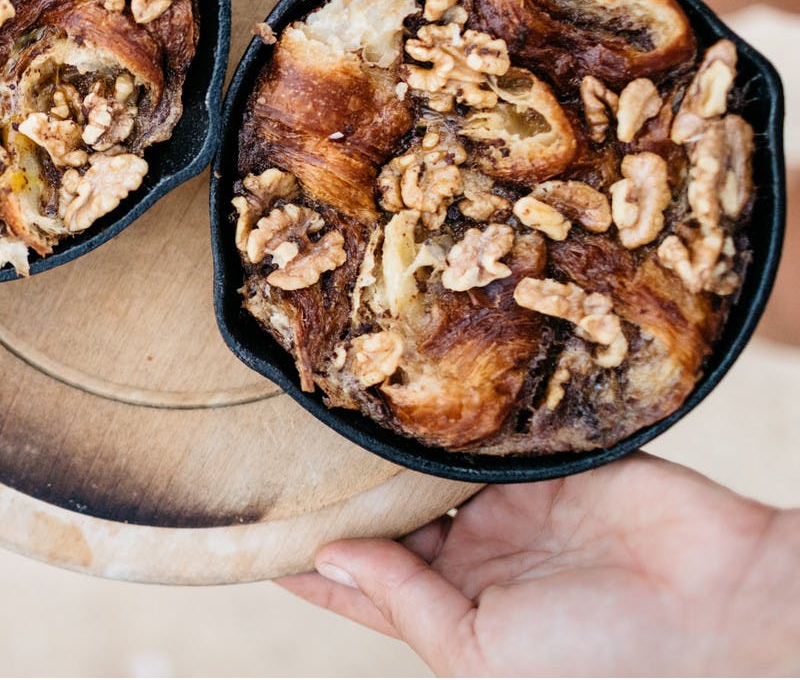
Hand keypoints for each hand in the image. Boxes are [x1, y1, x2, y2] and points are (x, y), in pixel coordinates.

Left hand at [280, 454, 799, 675]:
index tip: (258, 537)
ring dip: (391, 451)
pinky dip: (447, 421)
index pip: (368, 586)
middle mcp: (478, 555)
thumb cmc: (601, 653)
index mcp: (459, 612)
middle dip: (349, 494)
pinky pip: (482, 436)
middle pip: (394, 519)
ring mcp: (511, 503)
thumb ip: (408, 601)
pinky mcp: (543, 461)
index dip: (315, 565)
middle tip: (290, 452)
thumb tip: (330, 557)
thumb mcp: (485, 652)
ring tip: (336, 415)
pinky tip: (410, 392)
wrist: (711, 597)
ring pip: (431, 470)